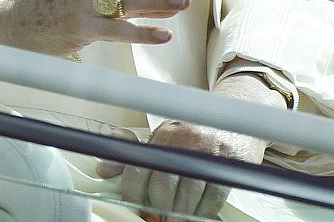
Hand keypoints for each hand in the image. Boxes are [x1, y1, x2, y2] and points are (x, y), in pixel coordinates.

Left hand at [119, 120, 264, 220]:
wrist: (230, 122)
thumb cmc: (190, 135)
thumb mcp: (160, 139)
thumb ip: (133, 155)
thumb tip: (102, 170)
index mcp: (161, 137)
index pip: (138, 168)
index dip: (134, 193)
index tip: (138, 206)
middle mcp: (182, 143)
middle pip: (163, 185)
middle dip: (159, 208)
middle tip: (159, 218)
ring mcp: (206, 154)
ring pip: (187, 195)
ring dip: (181, 214)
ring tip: (176, 219)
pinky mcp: (228, 167)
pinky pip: (212, 198)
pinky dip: (203, 211)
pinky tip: (197, 213)